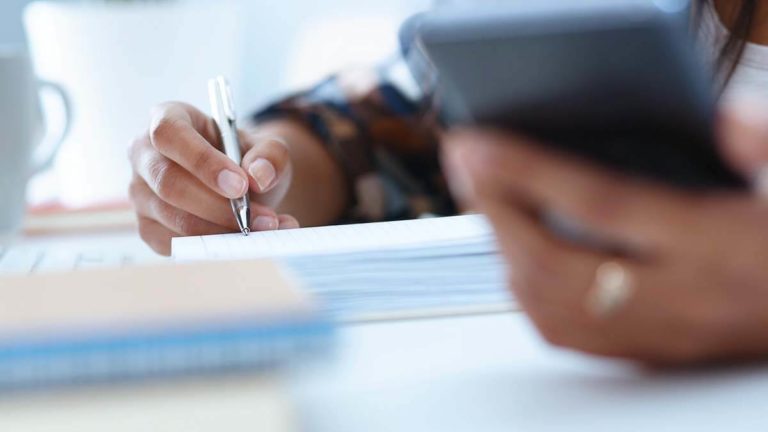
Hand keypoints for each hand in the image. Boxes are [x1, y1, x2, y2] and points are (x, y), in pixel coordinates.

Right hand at [128, 102, 298, 254]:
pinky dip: (214, 247)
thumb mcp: (266, 147)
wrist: (241, 185)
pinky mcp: (147, 227)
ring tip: (264, 229)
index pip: (169, 134)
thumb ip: (270, 155)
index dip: (203, 162)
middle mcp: (144, 154)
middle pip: (169, 184)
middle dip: (220, 206)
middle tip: (262, 218)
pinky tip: (245, 240)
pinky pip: (174, 244)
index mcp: (168, 117)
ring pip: (174, 218)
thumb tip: (258, 176)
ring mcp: (140, 193)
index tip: (240, 186)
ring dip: (223, 230)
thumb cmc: (245, 158)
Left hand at [443, 103, 767, 364]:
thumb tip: (722, 113)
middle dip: (494, 208)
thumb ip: (763, 147)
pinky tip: (514, 259)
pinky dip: (524, 292)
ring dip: (502, 248)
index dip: (527, 171)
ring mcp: (657, 331)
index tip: (476, 146)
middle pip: (554, 258)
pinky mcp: (647, 353)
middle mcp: (676, 296)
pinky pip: (567, 334)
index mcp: (712, 244)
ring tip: (482, 200)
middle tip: (463, 166)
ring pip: (549, 303)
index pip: (599, 203)